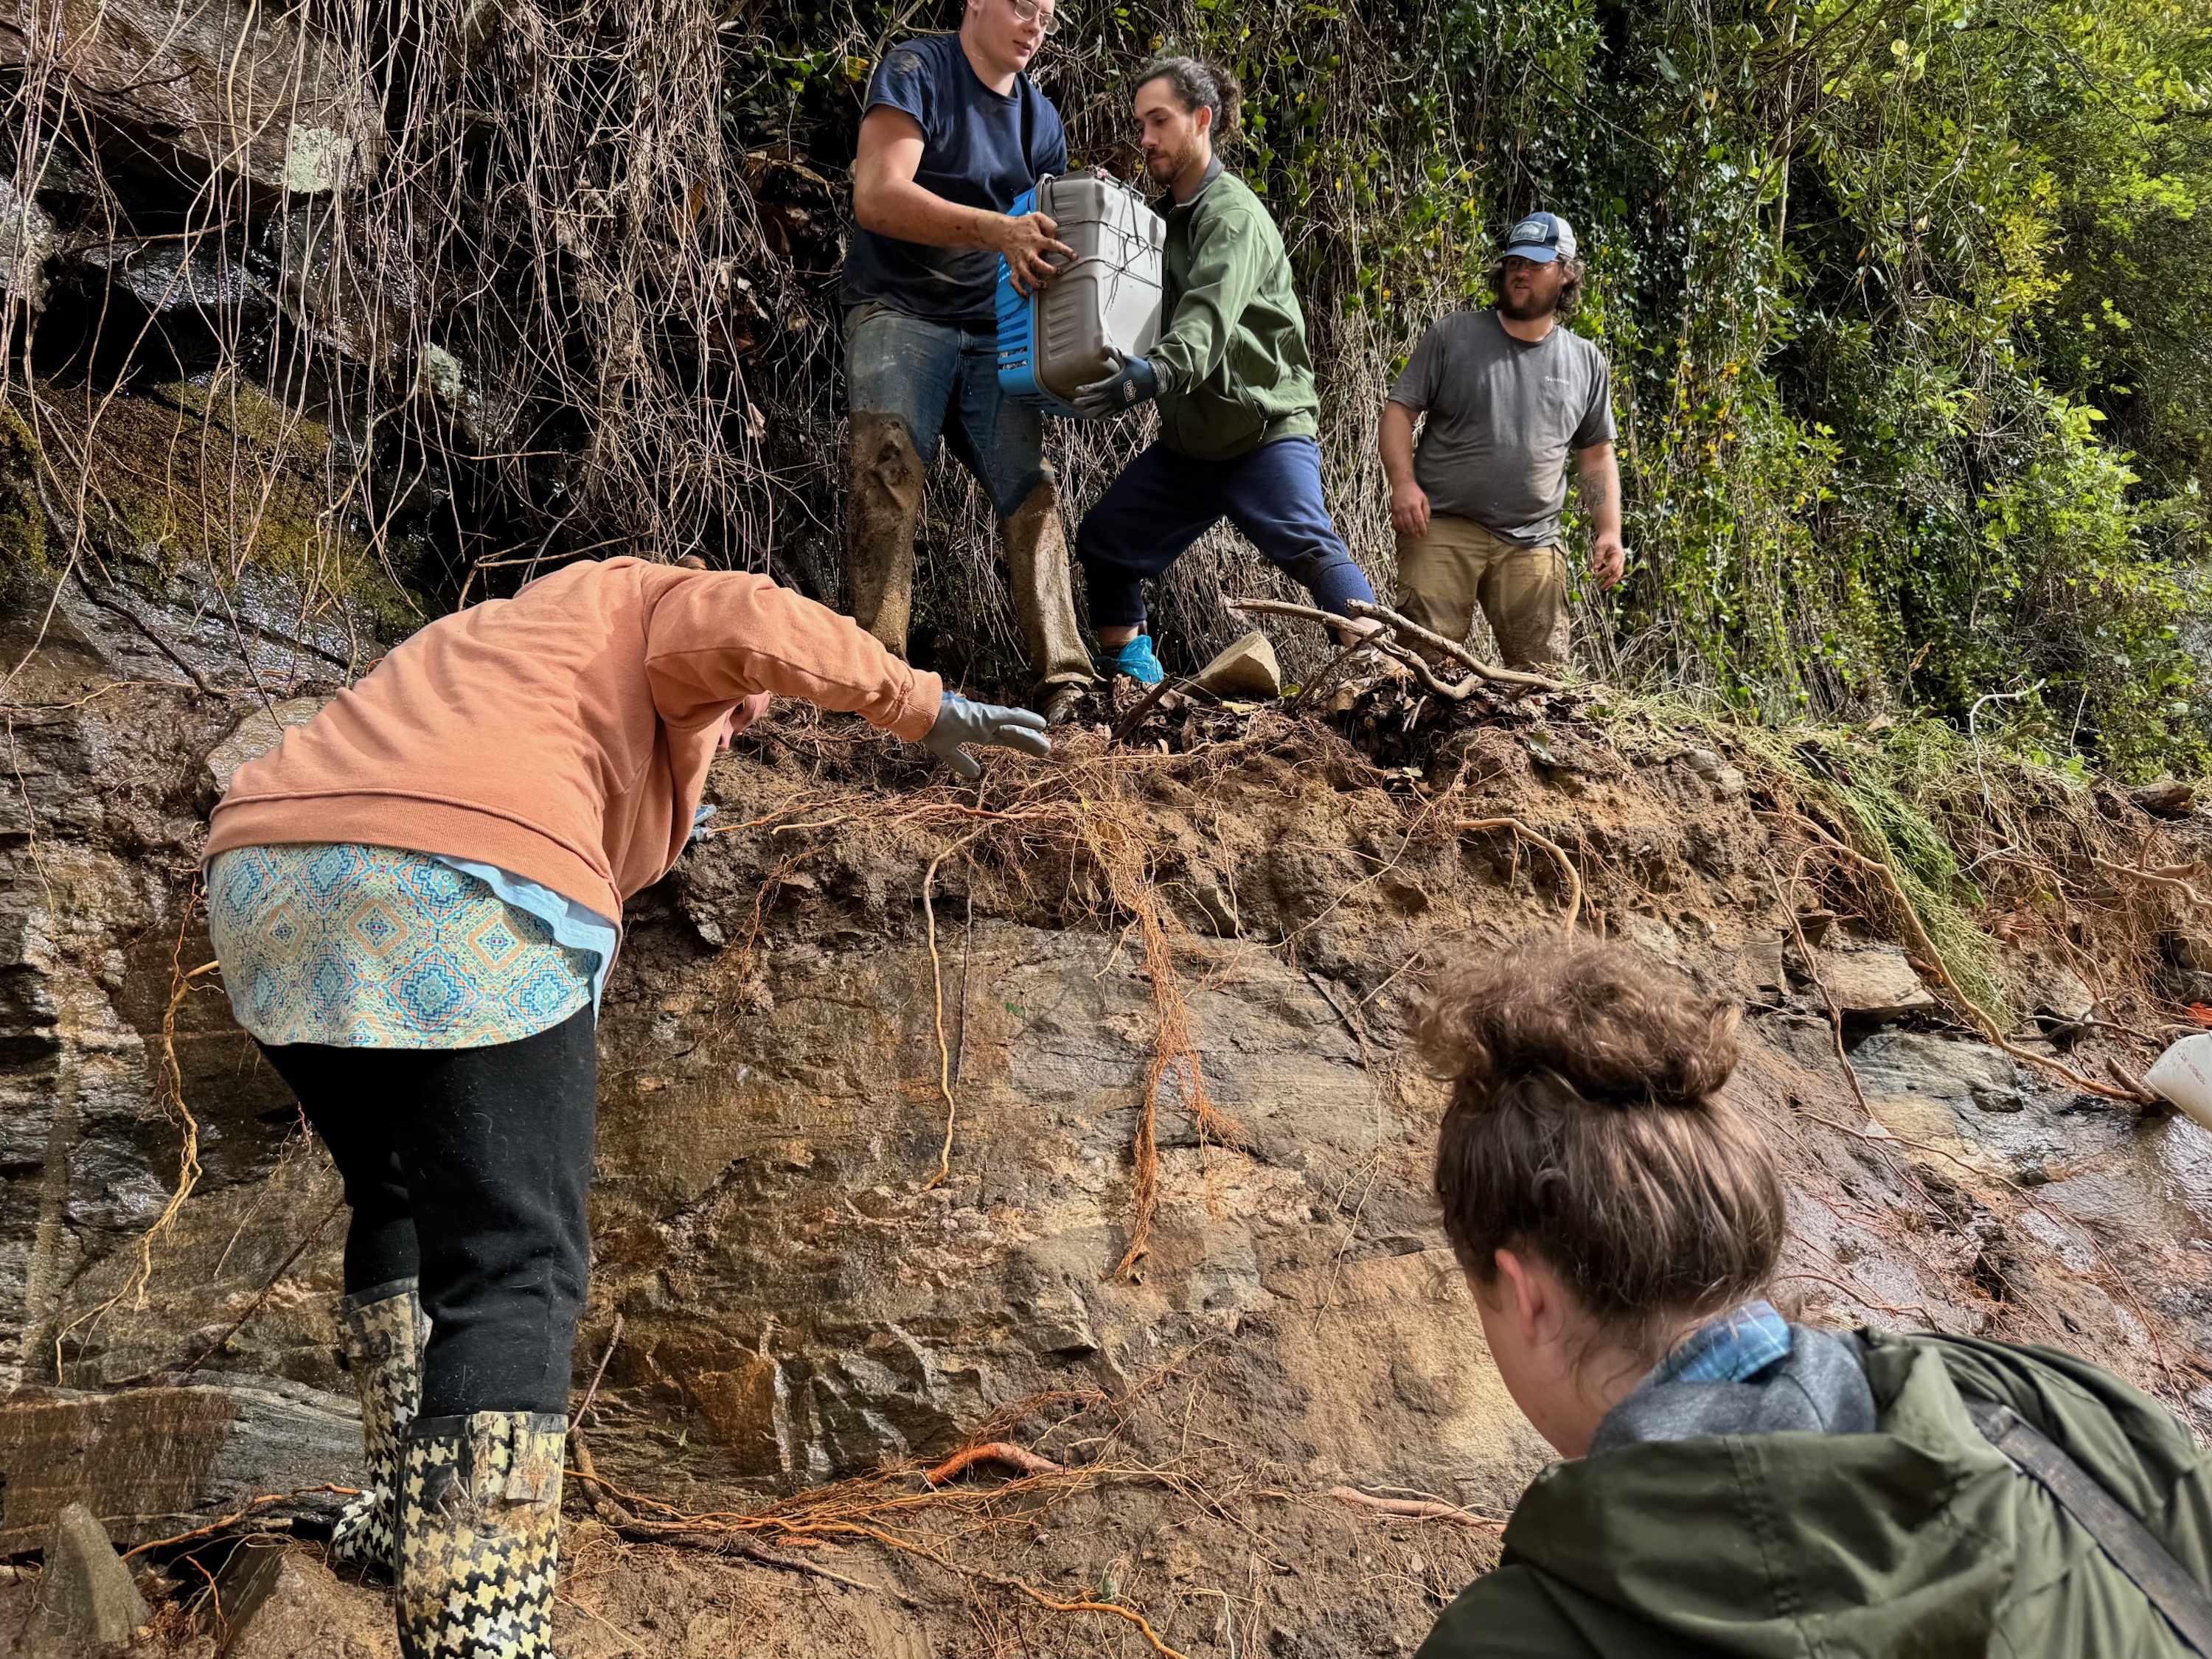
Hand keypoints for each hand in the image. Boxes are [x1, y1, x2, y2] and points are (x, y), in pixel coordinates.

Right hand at [924, 693, 1051, 779]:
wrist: (919, 715)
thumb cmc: (929, 728)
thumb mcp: (946, 751)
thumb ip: (962, 762)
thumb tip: (977, 774)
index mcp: (977, 732)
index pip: (1005, 740)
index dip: (1020, 744)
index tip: (1034, 751)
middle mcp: (985, 725)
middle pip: (1013, 735)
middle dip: (1030, 742)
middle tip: (1046, 750)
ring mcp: (986, 719)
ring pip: (1015, 728)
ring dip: (1032, 736)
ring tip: (1047, 746)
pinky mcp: (984, 716)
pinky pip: (1009, 717)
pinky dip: (1025, 720)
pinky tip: (1041, 724)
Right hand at [994, 210, 1073, 295]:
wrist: (1001, 231)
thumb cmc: (1021, 225)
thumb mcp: (1037, 217)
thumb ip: (1049, 224)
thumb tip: (1054, 235)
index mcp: (1036, 240)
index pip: (1052, 245)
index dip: (1064, 251)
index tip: (1074, 257)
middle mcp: (1028, 252)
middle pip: (1038, 264)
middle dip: (1048, 270)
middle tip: (1057, 272)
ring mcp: (1020, 261)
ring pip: (1026, 275)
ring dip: (1034, 283)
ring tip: (1043, 286)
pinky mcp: (1014, 267)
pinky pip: (1014, 281)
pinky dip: (1019, 289)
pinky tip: (1026, 295)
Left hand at [1073, 353, 1158, 418]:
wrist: (1154, 381)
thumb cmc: (1139, 368)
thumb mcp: (1127, 359)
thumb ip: (1115, 353)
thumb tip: (1106, 347)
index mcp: (1116, 382)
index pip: (1099, 387)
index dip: (1087, 389)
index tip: (1077, 389)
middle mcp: (1117, 394)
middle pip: (1098, 400)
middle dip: (1085, 402)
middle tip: (1074, 403)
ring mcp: (1120, 402)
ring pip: (1103, 410)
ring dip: (1091, 412)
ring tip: (1081, 414)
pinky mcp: (1123, 407)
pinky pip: (1110, 413)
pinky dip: (1101, 416)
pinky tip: (1093, 418)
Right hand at [1389, 479, 1430, 537]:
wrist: (1402, 484)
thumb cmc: (1414, 491)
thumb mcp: (1424, 499)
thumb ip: (1426, 511)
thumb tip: (1426, 522)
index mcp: (1414, 506)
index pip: (1419, 521)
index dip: (1422, 529)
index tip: (1424, 534)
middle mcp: (1405, 509)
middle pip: (1410, 525)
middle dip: (1415, 533)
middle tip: (1418, 537)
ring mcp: (1398, 510)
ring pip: (1402, 525)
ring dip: (1407, 531)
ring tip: (1412, 535)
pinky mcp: (1393, 510)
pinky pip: (1395, 522)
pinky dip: (1399, 527)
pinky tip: (1403, 530)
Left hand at [1590, 532, 1627, 590]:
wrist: (1611, 536)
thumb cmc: (1605, 540)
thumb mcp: (1600, 546)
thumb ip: (1598, 557)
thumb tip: (1594, 568)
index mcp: (1618, 555)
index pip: (1612, 567)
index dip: (1604, 572)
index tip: (1596, 575)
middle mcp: (1621, 560)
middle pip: (1617, 573)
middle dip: (1609, 581)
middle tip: (1600, 587)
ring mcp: (1620, 563)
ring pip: (1617, 575)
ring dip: (1611, 583)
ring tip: (1603, 588)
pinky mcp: (1618, 565)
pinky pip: (1616, 574)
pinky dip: (1611, 580)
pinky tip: (1605, 585)